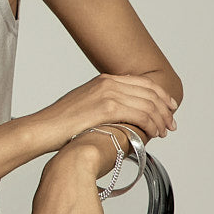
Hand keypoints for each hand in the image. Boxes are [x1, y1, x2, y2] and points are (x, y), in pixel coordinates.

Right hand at [29, 72, 177, 152]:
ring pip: (148, 104)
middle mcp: (108, 82)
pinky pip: (140, 115)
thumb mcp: (83, 106)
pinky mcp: (107, 108)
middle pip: (149, 92)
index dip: (160, 95)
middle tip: (171, 124)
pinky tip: (153, 134)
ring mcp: (108, 94)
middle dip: (165, 109)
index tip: (169, 108)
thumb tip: (116, 117)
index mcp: (104, 79)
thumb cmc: (58, 124)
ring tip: (163, 132)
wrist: (42, 129)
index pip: (143, 83)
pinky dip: (151, 125)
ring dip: (160, 119)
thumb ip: (102, 105)